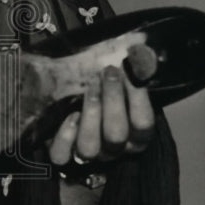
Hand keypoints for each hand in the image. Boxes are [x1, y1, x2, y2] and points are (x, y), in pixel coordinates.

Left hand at [46, 44, 156, 165]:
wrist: (82, 114)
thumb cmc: (109, 97)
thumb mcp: (123, 87)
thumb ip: (130, 75)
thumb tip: (139, 49)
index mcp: (136, 136)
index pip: (143, 123)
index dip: (138, 97)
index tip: (130, 69)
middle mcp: (115, 149)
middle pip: (116, 134)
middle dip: (113, 99)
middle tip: (108, 72)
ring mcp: (90, 155)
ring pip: (90, 146)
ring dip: (90, 113)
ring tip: (90, 87)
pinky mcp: (64, 156)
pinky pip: (62, 155)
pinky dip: (64, 136)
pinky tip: (70, 116)